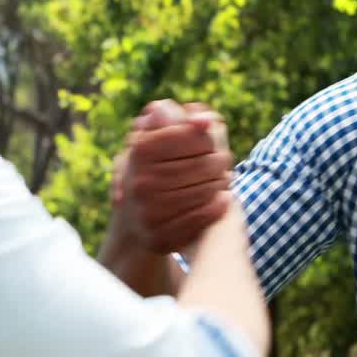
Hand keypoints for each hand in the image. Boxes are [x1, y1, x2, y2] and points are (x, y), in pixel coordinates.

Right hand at [110, 100, 233, 254]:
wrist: (132, 223)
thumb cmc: (149, 170)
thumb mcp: (153, 140)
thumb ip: (176, 120)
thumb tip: (205, 120)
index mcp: (140, 151)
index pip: (192, 135)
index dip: (208, 136)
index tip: (212, 139)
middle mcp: (141, 181)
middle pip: (205, 164)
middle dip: (220, 161)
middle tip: (224, 162)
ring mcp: (150, 211)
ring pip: (206, 190)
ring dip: (221, 183)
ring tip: (224, 179)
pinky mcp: (162, 237)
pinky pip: (203, 217)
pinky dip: (218, 206)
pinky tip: (223, 199)